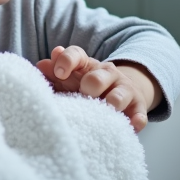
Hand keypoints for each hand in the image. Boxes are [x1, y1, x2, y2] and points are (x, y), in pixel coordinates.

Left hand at [36, 46, 157, 132]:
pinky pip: (139, 113)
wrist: (120, 93)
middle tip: (83, 95)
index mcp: (87, 65)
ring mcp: (124, 90)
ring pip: (120, 94)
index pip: (77, 54)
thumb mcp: (70, 78)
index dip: (66, 61)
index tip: (58, 73)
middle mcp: (107, 74)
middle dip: (91, 85)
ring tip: (105, 109)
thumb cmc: (86, 88)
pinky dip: (136, 119)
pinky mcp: (137, 107)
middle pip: (98, 76)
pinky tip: (132, 124)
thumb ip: (55, 73)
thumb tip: (40, 66)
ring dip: (112, 102)